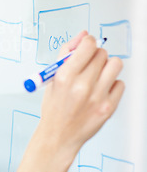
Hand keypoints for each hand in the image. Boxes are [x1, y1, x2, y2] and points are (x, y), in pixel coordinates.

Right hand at [39, 30, 124, 152]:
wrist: (59, 134)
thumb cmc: (54, 107)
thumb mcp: (52, 78)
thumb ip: (66, 54)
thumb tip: (82, 36)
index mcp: (65, 76)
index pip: (87, 46)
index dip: (88, 41)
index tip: (87, 44)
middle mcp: (82, 85)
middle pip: (102, 54)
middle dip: (95, 55)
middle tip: (89, 63)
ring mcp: (97, 97)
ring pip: (115, 65)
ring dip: (107, 65)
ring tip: (98, 74)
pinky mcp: (109, 107)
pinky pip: (120, 83)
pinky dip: (112, 83)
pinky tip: (101, 89)